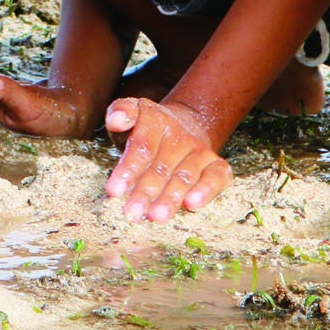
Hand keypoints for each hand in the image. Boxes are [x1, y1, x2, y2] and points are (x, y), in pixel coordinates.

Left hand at [105, 96, 231, 220]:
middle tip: (132, 213)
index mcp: (156, 120)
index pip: (141, 147)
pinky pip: (215, 177)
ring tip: (156, 216)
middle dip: (145, 192)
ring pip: (185, 176)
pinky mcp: (217, 165)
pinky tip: (192, 205)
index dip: (127, 170)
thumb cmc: (146, 129)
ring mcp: (200, 150)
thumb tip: (116, 120)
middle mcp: (180, 135)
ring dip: (171, 198)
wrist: (184, 125)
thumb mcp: (131, 114)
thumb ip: (120, 112)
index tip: (113, 191)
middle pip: (161, 167)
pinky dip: (206, 190)